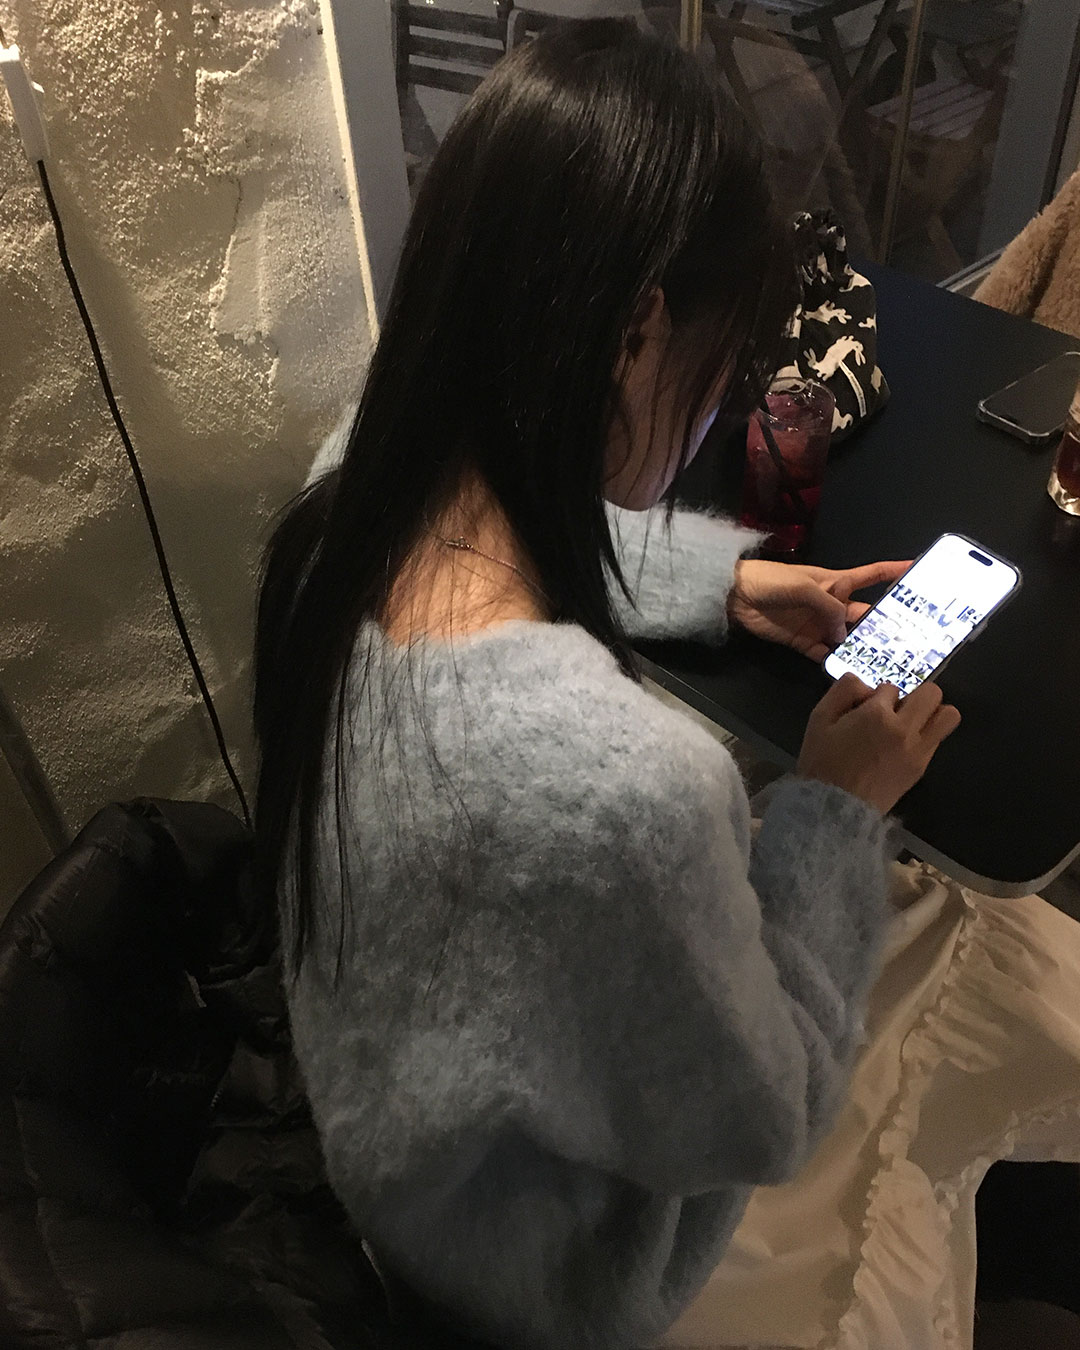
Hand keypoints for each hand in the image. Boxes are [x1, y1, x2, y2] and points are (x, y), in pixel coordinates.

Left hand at [728, 558, 912, 661]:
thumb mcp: (804, 587)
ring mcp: (819, 624)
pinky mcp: (804, 642)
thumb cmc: (771, 581)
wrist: (735, 595)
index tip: (921, 573)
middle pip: (866, 614)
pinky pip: (825, 654)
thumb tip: (846, 631)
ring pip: (849, 637)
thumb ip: (829, 606)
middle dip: (886, 623)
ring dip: (864, 647)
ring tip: (887, 661)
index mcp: (837, 582)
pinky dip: (836, 662)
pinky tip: (852, 672)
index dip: (896, 571)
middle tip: (912, 639)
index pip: (873, 574)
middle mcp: (833, 603)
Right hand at [797, 674, 961, 813]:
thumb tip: (866, 684)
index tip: (865, 710)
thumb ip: (842, 690)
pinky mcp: (921, 767)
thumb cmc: (822, 763)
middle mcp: (903, 728)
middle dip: (914, 696)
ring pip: (949, 715)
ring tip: (912, 724)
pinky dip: (927, 736)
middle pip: (932, 692)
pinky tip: (904, 745)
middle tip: (896, 711)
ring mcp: (917, 749)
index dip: (877, 696)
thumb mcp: (818, 719)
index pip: (890, 687)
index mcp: (876, 714)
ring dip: (933, 714)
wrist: (834, 808)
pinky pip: (939, 740)